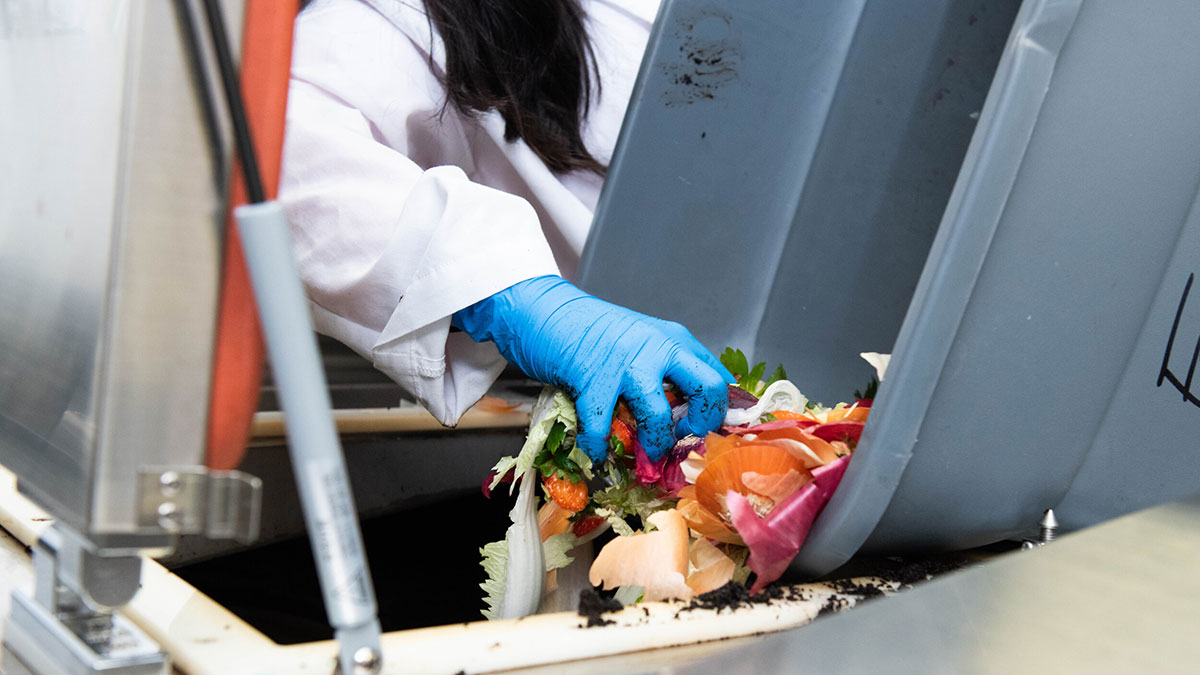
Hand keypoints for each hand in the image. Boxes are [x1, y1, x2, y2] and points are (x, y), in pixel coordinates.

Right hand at [453, 276, 733, 461]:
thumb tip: (693, 413)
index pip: (718, 377)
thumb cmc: (596, 333)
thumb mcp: (645, 341)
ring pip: (658, 415)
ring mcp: (626, 364)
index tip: (710, 432)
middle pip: (706, 388)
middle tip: (686, 438)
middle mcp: (658, 349)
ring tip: (646, 453)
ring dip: (655, 443)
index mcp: (675, 341)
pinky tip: (597, 452)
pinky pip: (602, 428)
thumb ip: (670, 369)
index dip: (720, 412)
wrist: (548, 312)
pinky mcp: (593, 379)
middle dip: (702, 423)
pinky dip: (599, 447)